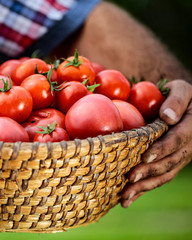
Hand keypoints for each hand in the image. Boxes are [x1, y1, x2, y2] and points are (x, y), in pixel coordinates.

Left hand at [121, 80, 191, 206]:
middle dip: (149, 173)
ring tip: (125, 198)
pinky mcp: (171, 164)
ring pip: (164, 176)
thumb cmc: (180, 96)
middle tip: (129, 179)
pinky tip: (127, 200)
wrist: (188, 108)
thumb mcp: (182, 90)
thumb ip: (177, 100)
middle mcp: (188, 147)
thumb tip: (167, 117)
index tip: (146, 157)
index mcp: (191, 128)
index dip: (162, 149)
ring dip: (144, 188)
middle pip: (169, 163)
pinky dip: (143, 190)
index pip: (177, 140)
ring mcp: (180, 158)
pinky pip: (159, 179)